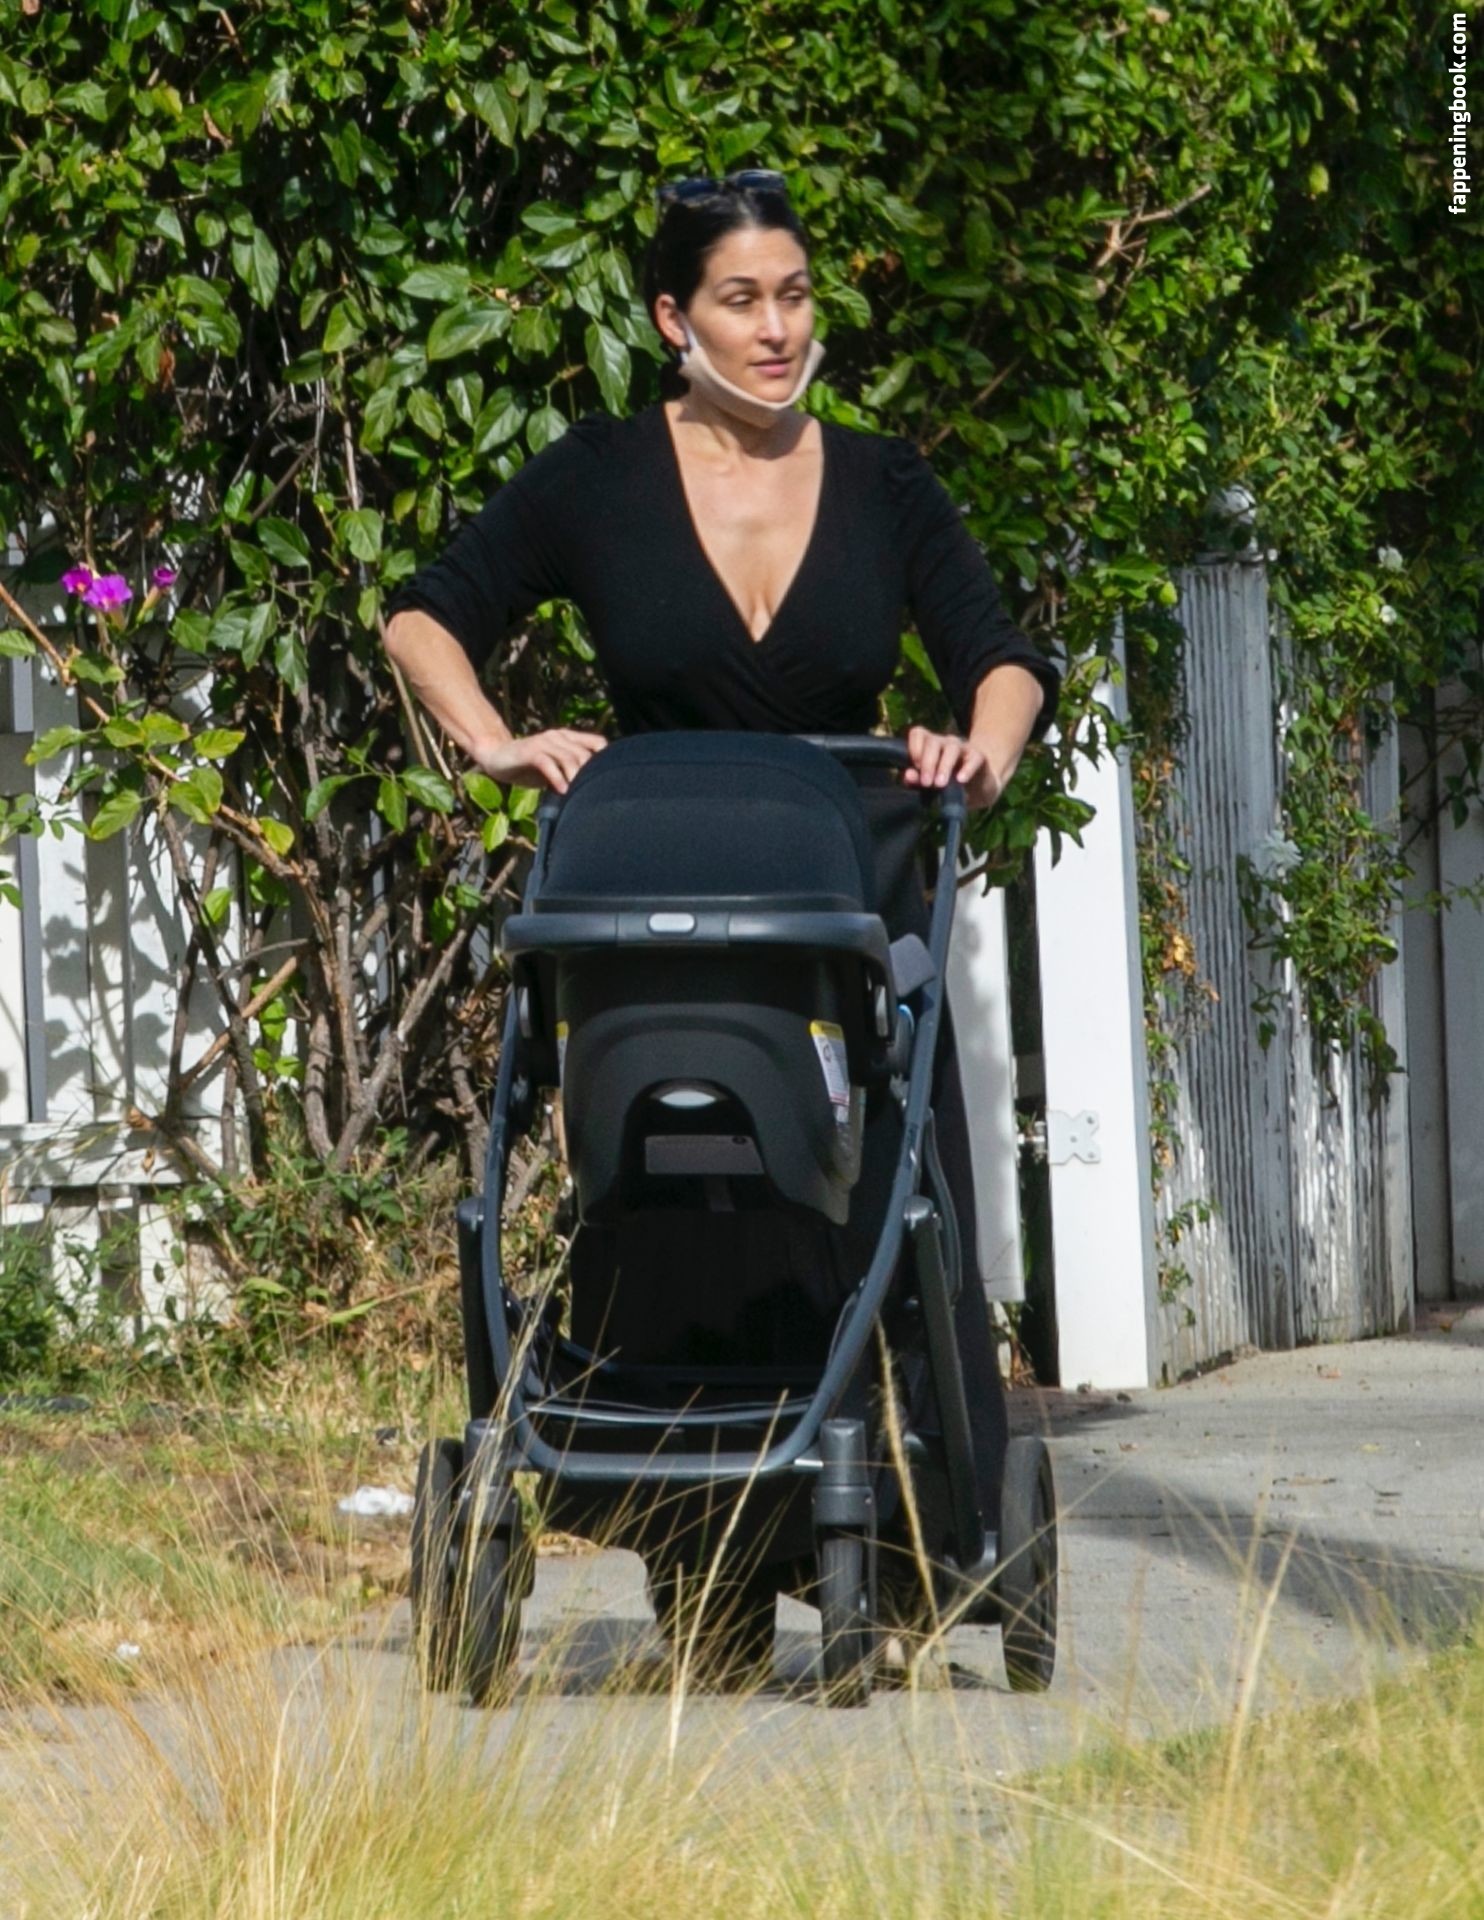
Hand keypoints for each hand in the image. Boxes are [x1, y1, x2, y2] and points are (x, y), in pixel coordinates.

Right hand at [469, 727, 607, 794]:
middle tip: (593, 795)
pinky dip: (556, 778)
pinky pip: (547, 763)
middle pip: (584, 754)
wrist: (496, 756)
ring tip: (578, 796)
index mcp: (568, 737)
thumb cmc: (529, 766)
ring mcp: (543, 742)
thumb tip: (594, 790)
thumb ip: (571, 772)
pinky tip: (561, 791)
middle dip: (590, 774)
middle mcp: (558, 736)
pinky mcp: (529, 751)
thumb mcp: (555, 768)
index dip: (606, 760)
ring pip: (568, 758)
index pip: (597, 743)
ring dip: (575, 777)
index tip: (609, 780)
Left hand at [902, 726, 1002, 810]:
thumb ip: (917, 780)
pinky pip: (973, 758)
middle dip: (928, 763)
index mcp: (929, 745)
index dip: (914, 747)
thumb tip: (908, 776)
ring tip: (940, 784)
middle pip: (933, 742)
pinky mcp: (979, 756)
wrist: (977, 789)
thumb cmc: (948, 784)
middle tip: (926, 782)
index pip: (918, 733)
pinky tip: (960, 780)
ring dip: (944, 766)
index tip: (915, 766)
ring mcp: (962, 747)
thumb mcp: (930, 785)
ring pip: (951, 748)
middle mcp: (944, 742)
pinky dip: (967, 769)